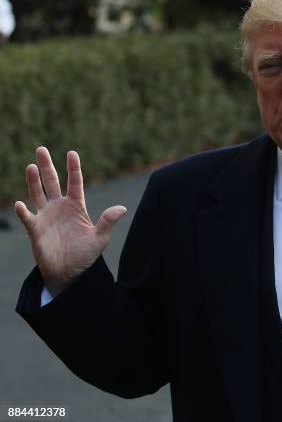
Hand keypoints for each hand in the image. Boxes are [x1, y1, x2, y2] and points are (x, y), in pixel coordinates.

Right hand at [15, 147, 126, 296]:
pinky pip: (27, 217)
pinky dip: (22, 211)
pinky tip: (19, 204)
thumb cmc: (86, 254)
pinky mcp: (35, 229)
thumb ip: (108, 221)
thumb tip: (122, 208)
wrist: (70, 272)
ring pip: (37, 194)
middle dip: (47, 166)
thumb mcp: (100, 238)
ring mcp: (46, 216)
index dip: (73, 168)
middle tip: (41, 149)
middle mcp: (59, 207)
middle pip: (52, 182)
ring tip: (31, 166)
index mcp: (76, 206)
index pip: (75, 183)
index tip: (72, 152)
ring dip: (34, 181)